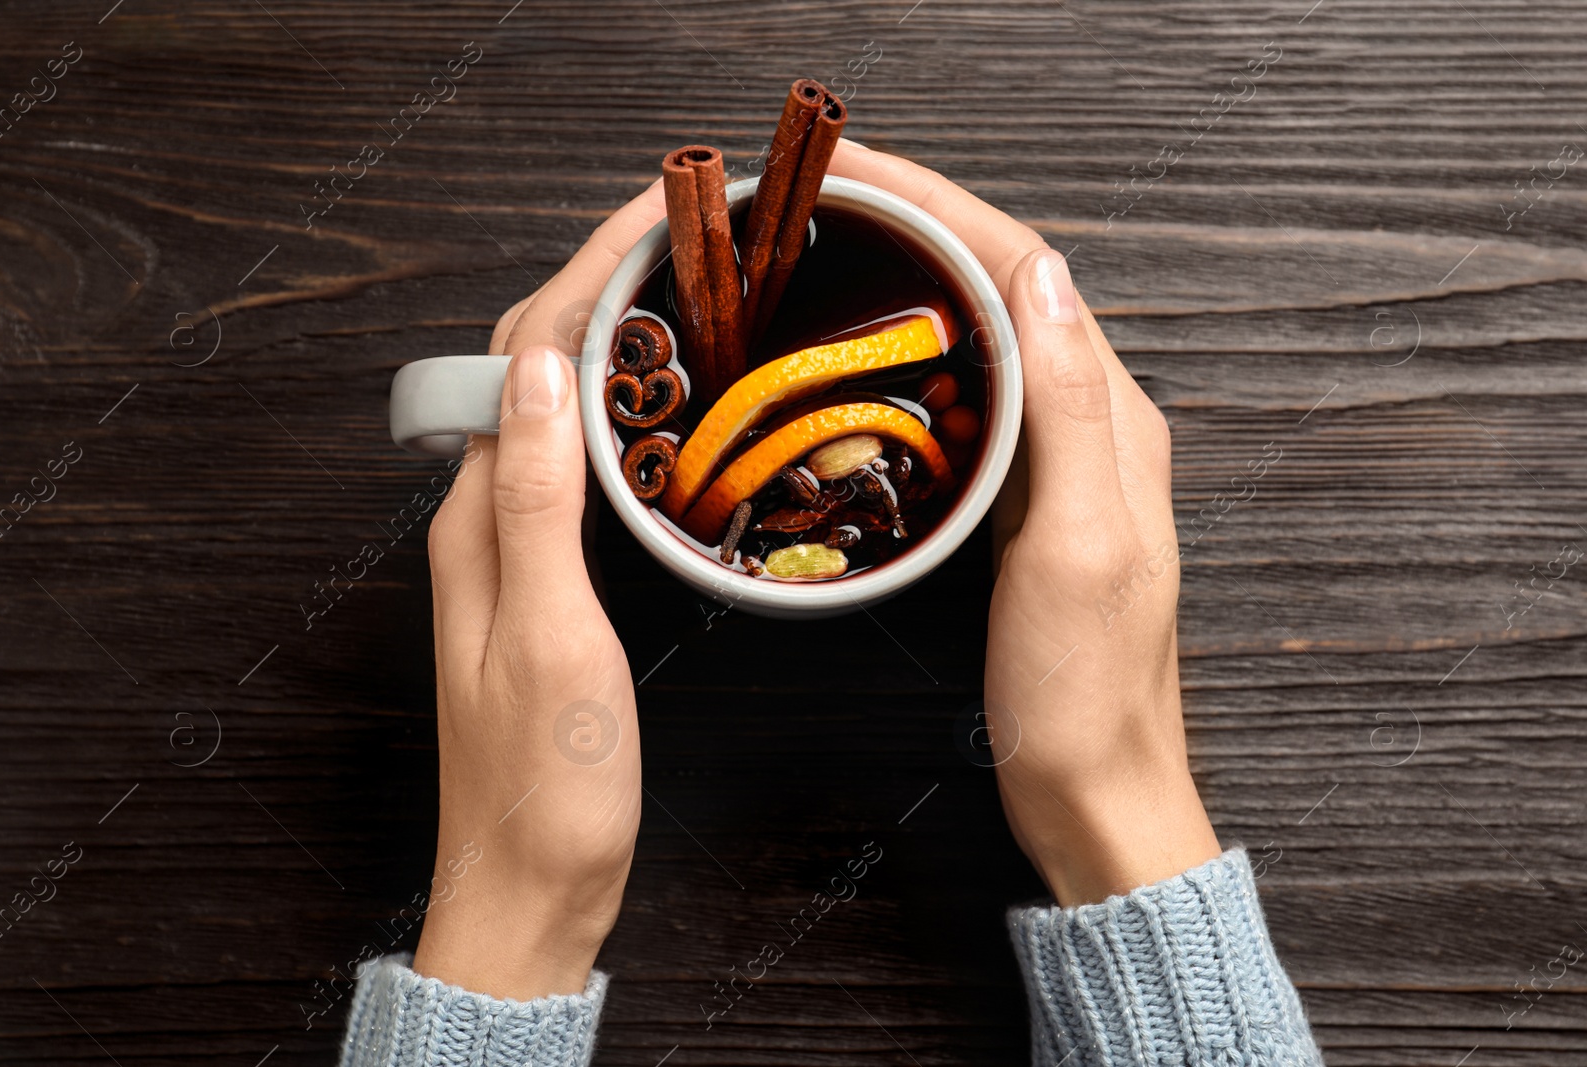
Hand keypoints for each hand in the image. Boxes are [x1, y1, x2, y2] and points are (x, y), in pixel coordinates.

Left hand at [412, 181, 667, 997]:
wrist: (529, 891)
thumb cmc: (544, 784)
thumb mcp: (548, 636)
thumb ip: (536, 503)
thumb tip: (536, 373)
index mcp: (475, 522)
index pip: (517, 362)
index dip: (581, 277)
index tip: (652, 222)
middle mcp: (481, 525)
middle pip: (525, 372)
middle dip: (593, 288)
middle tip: (678, 241)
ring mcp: (511, 557)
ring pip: (550, 416)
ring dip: (602, 345)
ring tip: (676, 299)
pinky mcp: (545, 589)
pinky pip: (571, 471)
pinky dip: (614, 419)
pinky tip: (659, 422)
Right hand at [830, 144, 1220, 905]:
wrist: (1093, 792)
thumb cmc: (1086, 692)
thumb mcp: (1081, 546)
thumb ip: (1070, 408)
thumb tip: (1043, 272)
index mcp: (1113, 420)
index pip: (1028, 271)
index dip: (942, 206)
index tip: (858, 170)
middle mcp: (1093, 426)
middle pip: (1005, 287)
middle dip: (920, 223)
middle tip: (826, 195)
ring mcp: (1057, 465)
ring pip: (985, 336)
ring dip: (916, 277)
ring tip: (835, 247)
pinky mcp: (1021, 504)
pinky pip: (972, 397)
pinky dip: (916, 353)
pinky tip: (866, 360)